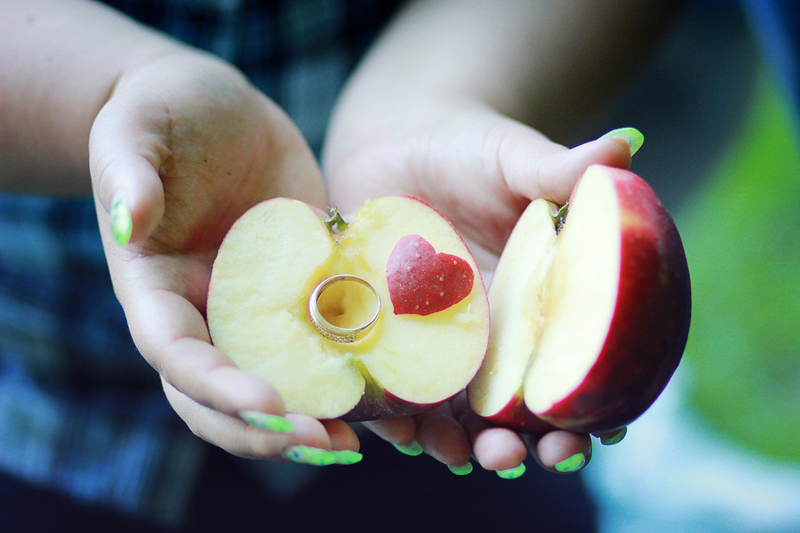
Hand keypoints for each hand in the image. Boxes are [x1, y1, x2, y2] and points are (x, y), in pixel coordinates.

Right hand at [89, 51, 360, 460]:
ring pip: (277, 386)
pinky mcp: (302, 291)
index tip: (270, 404)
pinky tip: (395, 392)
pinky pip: (323, 344)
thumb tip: (130, 222)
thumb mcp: (134, 126)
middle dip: (270, 431)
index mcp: (156, 288)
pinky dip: (352, 375)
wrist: (215, 112)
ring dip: (315, 422)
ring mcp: (256, 309)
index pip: (177, 355)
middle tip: (330, 444)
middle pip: (223, 399)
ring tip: (366, 442)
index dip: (218, 387)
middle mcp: (205, 312)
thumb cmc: (164, 111)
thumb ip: (128, 171)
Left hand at [324, 96, 635, 473]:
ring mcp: (439, 339)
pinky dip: (399, 416)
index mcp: (536, 303)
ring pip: (453, 411)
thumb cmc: (465, 149)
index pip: (569, 368)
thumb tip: (623, 147)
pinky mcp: (388, 334)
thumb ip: (560, 168)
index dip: (591, 408)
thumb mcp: (514, 157)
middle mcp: (493, 333)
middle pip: (512, 407)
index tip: (603, 430)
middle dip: (522, 443)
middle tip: (519, 455)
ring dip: (459, 444)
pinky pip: (395, 386)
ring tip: (463, 456)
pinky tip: (401, 431)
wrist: (396, 141)